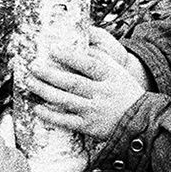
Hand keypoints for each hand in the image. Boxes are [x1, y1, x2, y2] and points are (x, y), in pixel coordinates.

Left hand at [22, 26, 148, 141]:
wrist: (140, 121)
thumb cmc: (125, 92)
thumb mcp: (119, 72)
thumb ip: (101, 58)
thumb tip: (82, 44)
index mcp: (110, 77)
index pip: (88, 64)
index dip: (70, 56)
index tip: (53, 48)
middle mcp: (101, 94)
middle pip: (72, 82)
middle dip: (50, 73)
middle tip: (32, 66)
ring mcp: (94, 111)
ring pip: (66, 100)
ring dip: (45, 91)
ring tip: (30, 82)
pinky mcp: (89, 127)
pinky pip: (66, 121)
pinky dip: (50, 115)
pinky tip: (37, 107)